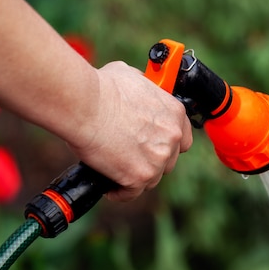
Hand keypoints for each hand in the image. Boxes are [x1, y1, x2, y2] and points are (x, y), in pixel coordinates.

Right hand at [66, 61, 192, 201]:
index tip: (154, 147)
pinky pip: (131, 193)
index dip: (168, 145)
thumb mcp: (132, 76)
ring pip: (151, 179)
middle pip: (168, 161)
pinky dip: (120, 192)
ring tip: (116, 171)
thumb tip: (138, 88)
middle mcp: (171, 137)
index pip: (182, 138)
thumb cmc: (102, 88)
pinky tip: (109, 186)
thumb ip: (143, 89)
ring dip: (136, 177)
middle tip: (130, 157)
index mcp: (175, 113)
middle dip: (151, 161)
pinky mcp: (139, 177)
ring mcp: (158, 159)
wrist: (85, 105)